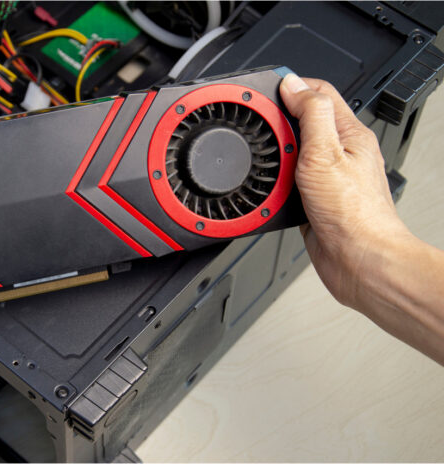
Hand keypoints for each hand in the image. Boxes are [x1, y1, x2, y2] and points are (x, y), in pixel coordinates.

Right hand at [279, 74, 412, 310]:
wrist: (358, 260)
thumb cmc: (354, 213)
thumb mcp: (326, 152)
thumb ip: (310, 114)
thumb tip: (294, 85)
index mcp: (349, 134)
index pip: (319, 94)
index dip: (292, 87)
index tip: (266, 90)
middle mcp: (339, 154)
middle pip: (301, 124)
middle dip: (276, 125)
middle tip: (258, 128)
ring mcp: (325, 179)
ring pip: (291, 156)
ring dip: (273, 158)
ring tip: (261, 159)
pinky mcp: (312, 201)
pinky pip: (286, 185)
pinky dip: (272, 185)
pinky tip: (266, 188)